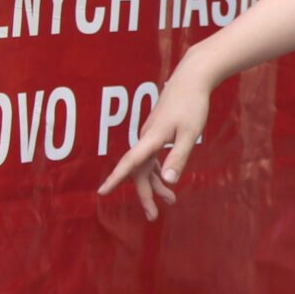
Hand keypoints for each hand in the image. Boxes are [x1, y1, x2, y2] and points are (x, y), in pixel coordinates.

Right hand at [97, 63, 212, 218]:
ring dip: (155, 184)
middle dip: (145, 194)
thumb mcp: (189, 134)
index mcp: (151, 138)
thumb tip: (168, 181)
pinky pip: (151, 157)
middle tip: (153, 216)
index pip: (130, 162)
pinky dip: (158, 170)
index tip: (102, 192)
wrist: (191, 78)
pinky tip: (166, 178)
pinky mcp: (156, 131)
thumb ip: (178, 157)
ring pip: (146, 165)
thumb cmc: (192, 104)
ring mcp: (150, 134)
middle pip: (138, 171)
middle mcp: (146, 137)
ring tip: (171, 201)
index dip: (116, 178)